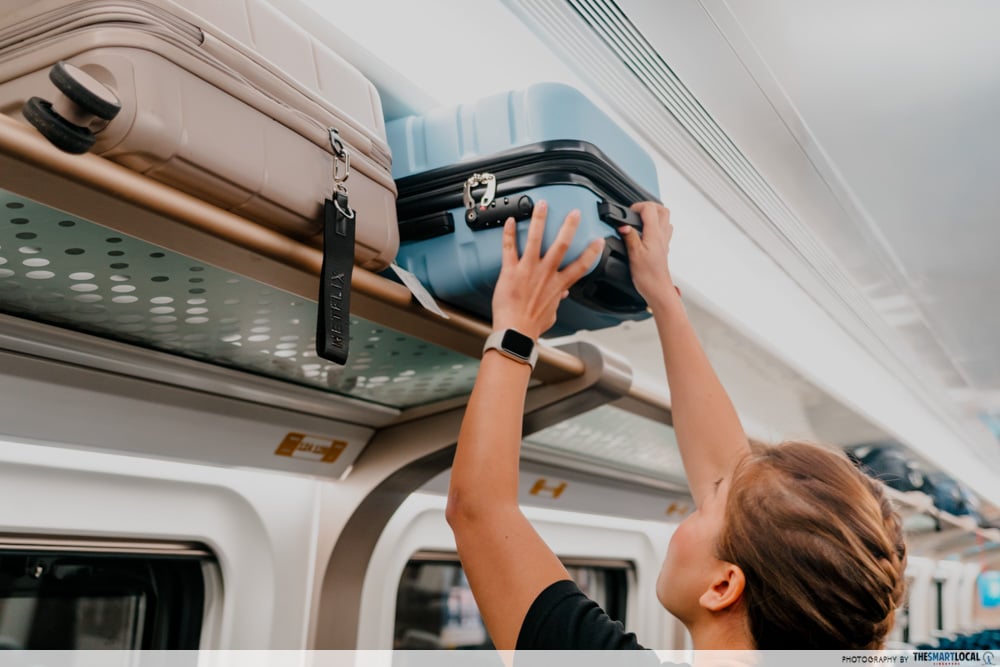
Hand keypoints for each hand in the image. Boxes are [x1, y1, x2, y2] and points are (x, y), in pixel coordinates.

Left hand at [491, 201, 605, 339]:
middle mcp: (545, 274)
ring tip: (542, 205)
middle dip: (569, 227)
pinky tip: (510, 221)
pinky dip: (509, 233)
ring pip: (536, 239)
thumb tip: (562, 296)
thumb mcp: (551, 314)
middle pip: (562, 245)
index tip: (598, 241)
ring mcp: (528, 270)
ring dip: (539, 220)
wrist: (515, 332)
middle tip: (574, 213)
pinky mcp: (510, 271)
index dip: (592, 252)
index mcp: (558, 285)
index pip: (581, 265)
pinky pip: (509, 248)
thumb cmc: (532, 326)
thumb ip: (557, 301)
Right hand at [618, 202, 674, 306]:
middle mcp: (662, 236)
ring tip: (642, 218)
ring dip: (655, 215)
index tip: (629, 212)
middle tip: (637, 211)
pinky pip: (664, 232)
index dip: (638, 206)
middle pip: (663, 210)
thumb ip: (629, 236)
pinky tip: (647, 233)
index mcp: (654, 234)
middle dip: (649, 206)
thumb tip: (623, 225)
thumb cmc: (648, 276)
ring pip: (665, 220)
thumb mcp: (634, 254)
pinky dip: (656, 227)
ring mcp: (664, 242)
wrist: (658, 290)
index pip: (649, 209)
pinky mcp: (663, 249)